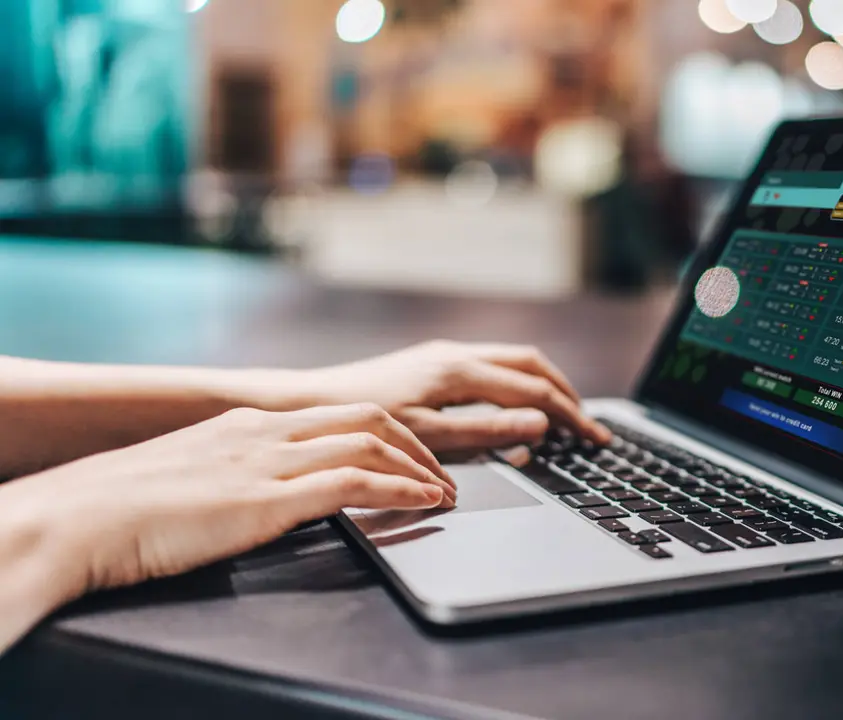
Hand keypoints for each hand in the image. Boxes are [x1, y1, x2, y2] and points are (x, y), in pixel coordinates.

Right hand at [4, 403, 453, 600]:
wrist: (79, 516)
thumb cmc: (120, 507)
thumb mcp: (189, 474)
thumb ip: (230, 472)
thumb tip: (253, 490)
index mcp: (246, 423)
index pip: (337, 414)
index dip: (387, 431)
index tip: (410, 453)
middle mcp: (265, 432)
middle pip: (367, 418)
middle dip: (415, 443)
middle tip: (443, 471)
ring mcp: (268, 461)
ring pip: (371, 442)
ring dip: (420, 467)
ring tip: (446, 491)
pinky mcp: (268, 497)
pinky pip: (355, 482)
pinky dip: (401, 489)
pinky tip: (425, 502)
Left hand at [301, 341, 610, 455]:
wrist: (310, 403)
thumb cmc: (362, 424)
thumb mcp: (429, 436)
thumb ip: (486, 431)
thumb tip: (537, 424)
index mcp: (460, 371)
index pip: (535, 390)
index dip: (571, 416)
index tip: (595, 438)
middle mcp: (456, 355)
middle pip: (531, 364)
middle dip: (566, 393)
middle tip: (590, 426)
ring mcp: (444, 355)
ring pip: (513, 360)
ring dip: (544, 385)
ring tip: (564, 414)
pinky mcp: (432, 363)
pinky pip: (492, 366)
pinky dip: (518, 384)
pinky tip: (517, 407)